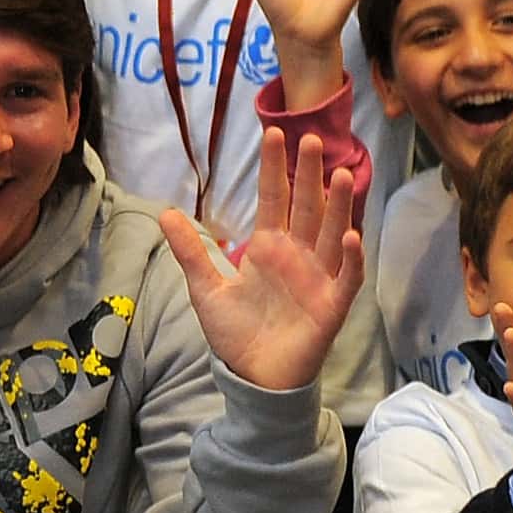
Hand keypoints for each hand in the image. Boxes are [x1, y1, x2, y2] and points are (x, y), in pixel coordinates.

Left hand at [162, 129, 363, 390]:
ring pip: (331, 233)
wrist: (255, 379)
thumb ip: (191, 252)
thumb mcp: (207, 289)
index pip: (274, 198)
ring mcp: (318, 277)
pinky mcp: (332, 305)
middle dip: (309, 174)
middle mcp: (297, 254)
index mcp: (269, 247)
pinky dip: (349, 257)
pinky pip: (346, 276)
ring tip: (340, 175)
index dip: (274, 168)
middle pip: (306, 206)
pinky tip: (348, 235)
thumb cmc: (237, 332)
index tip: (273, 132)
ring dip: (338, 206)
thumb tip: (163, 212)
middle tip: (312, 138)